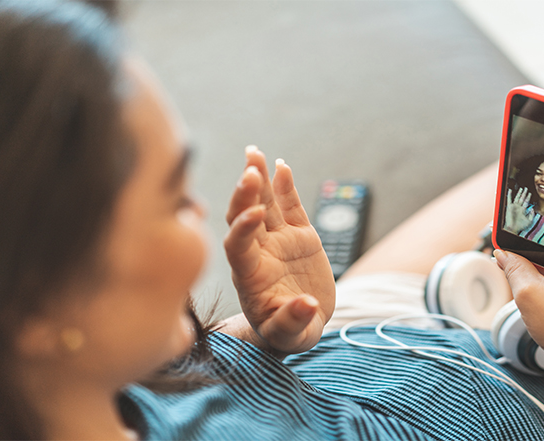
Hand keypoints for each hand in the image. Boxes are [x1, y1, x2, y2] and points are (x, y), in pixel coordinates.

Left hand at [224, 146, 334, 356]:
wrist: (301, 322)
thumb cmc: (288, 333)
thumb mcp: (290, 336)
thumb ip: (292, 322)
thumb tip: (305, 306)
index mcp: (250, 276)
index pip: (238, 246)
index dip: (243, 228)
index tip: (255, 214)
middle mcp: (259, 252)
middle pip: (244, 217)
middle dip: (245, 195)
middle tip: (249, 171)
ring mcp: (278, 241)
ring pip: (265, 204)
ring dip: (258, 179)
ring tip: (254, 154)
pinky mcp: (299, 235)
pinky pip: (290, 206)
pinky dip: (285, 187)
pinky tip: (282, 165)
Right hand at [505, 187, 533, 233]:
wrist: (513, 228)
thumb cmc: (520, 226)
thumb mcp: (529, 221)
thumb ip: (532, 215)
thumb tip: (532, 209)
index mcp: (523, 210)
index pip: (526, 202)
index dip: (528, 197)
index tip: (530, 193)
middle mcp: (518, 208)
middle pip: (522, 198)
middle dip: (524, 193)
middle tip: (526, 188)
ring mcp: (514, 207)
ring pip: (517, 198)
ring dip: (519, 193)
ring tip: (521, 188)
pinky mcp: (509, 207)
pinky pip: (509, 199)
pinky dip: (509, 195)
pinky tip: (510, 190)